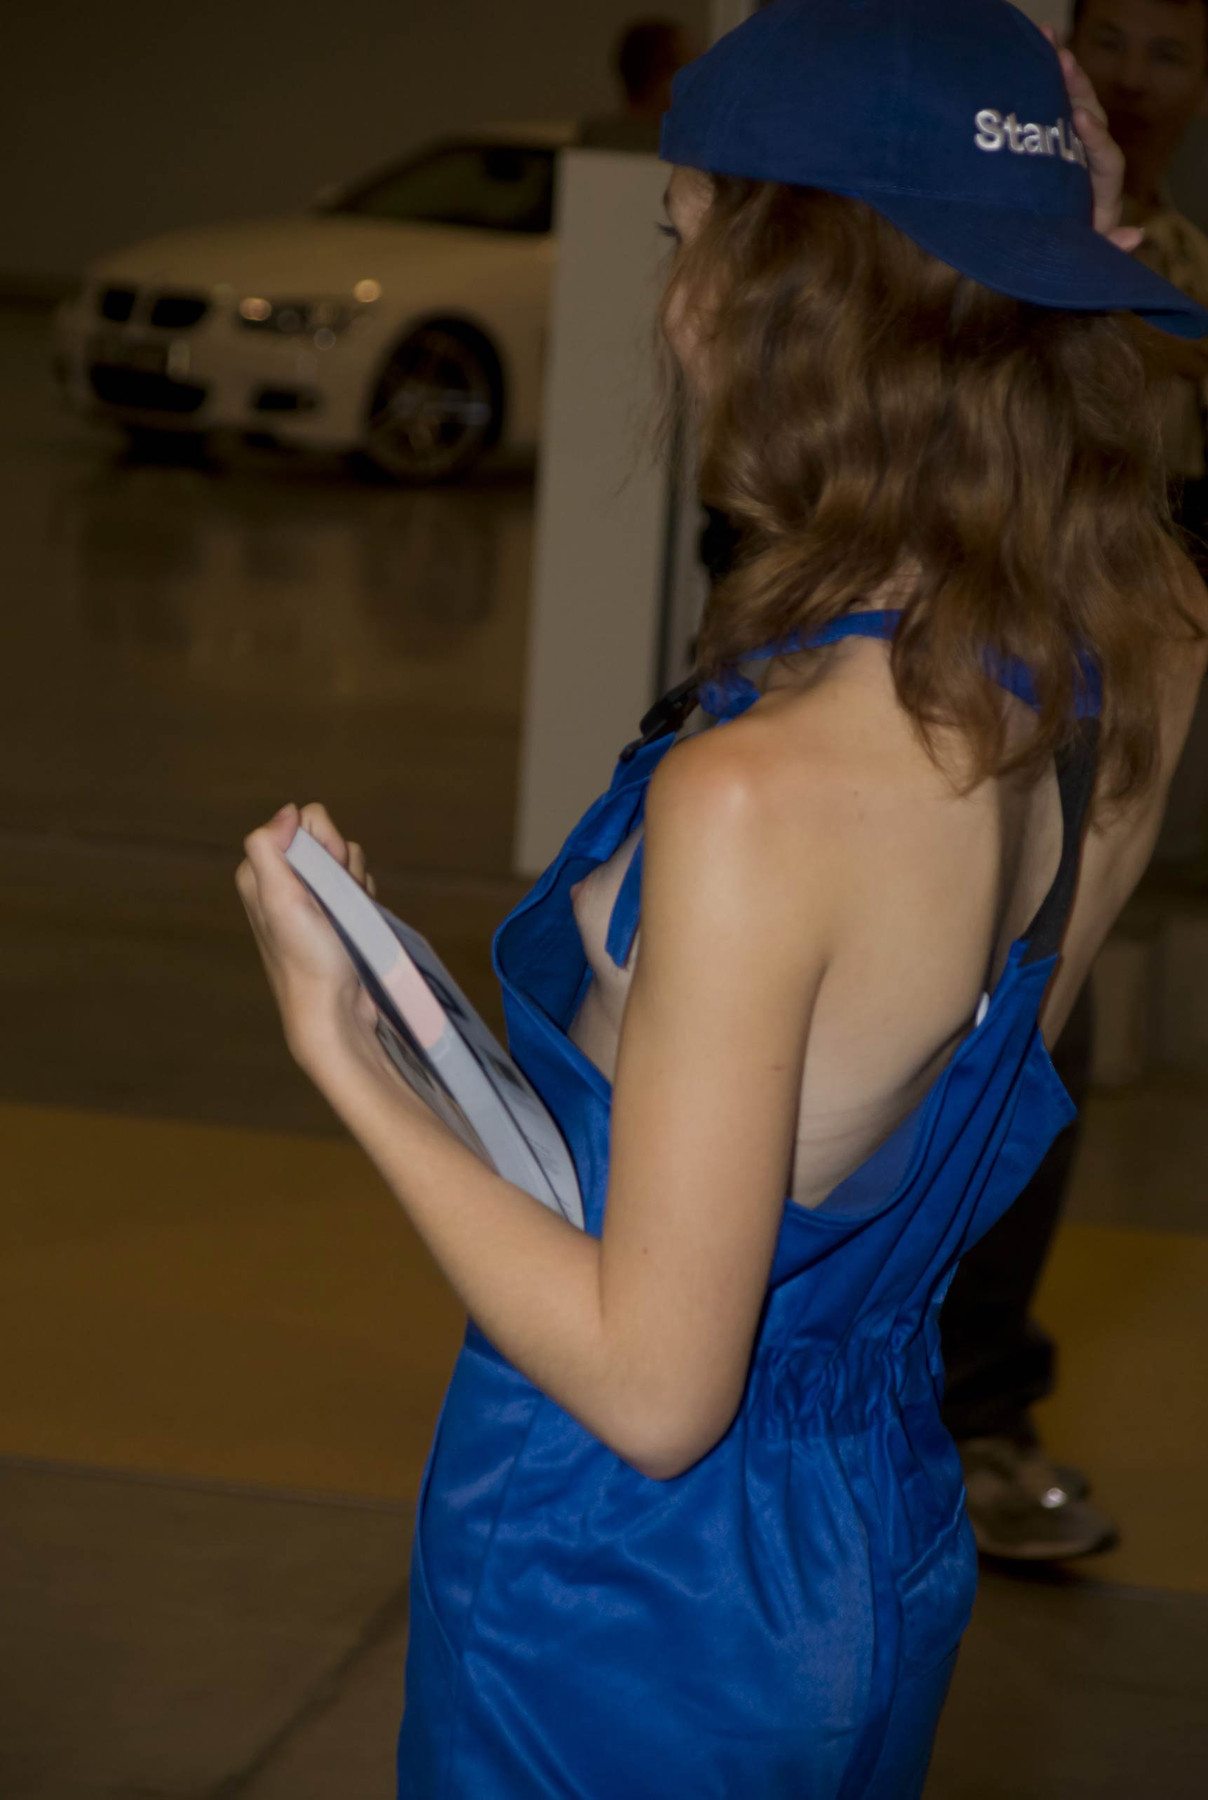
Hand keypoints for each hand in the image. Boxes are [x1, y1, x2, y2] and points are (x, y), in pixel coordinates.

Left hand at [236, 800, 377, 1056]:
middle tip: (337, 900)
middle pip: (329, 838)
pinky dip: (364, 897)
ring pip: (348, 860)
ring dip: (355, 882)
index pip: (305, 821)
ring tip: (347, 917)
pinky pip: (359, 883)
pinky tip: (357, 923)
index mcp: (261, 871)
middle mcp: (284, 880)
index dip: (324, 841)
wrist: (335, 1011)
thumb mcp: (277, 898)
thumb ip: (269, 847)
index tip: (326, 874)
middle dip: (342, 863)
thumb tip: (289, 811)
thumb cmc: (306, 959)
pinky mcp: (336, 913)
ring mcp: (312, 897)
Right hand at [1043, 25, 1143, 254]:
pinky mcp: (1045, 140)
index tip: (1081, 120)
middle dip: (1078, 88)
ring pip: (1069, 105)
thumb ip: (1106, 247)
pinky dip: (1040, 81)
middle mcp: (1088, 161)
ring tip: (1045, 41)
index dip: (1096, 138)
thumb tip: (1135, 236)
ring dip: (1059, 73)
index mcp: (1101, 189)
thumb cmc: (1062, 256)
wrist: (1037, 252)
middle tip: (1061, 59)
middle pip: (1090, 117)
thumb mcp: (1082, 256)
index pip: (1106, 158)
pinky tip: (1028, 51)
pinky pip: (1046, 107)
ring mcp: (1066, 146)